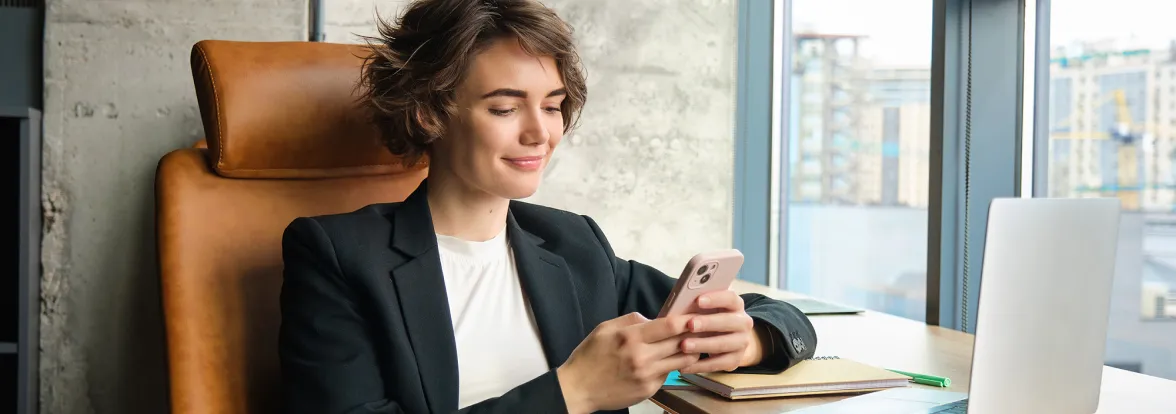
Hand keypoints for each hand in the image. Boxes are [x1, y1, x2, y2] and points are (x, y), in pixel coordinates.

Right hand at [556, 312, 699, 413]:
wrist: (578, 389)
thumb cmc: (589, 357)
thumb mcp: (604, 329)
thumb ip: (630, 320)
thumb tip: (653, 318)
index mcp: (630, 337)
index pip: (669, 326)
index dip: (686, 320)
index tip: (696, 316)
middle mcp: (641, 357)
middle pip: (681, 343)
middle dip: (693, 335)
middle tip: (700, 329)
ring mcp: (647, 376)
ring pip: (681, 361)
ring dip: (689, 353)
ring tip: (691, 345)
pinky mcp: (649, 390)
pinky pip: (668, 375)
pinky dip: (671, 367)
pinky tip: (668, 362)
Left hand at [678, 290, 765, 373]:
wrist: (729, 340)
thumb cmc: (710, 319)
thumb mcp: (707, 310)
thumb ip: (697, 306)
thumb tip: (679, 304)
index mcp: (736, 305)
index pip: (730, 298)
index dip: (715, 299)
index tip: (698, 300)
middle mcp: (743, 323)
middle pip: (728, 321)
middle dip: (708, 323)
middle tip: (690, 325)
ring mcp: (741, 342)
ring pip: (723, 344)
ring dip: (703, 345)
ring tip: (684, 346)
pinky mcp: (736, 360)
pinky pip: (718, 364)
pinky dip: (701, 365)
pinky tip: (685, 366)